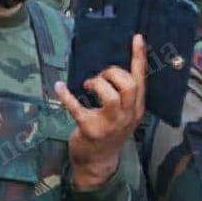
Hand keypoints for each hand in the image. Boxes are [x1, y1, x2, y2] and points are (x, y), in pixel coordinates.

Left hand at [55, 34, 146, 190]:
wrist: (98, 163)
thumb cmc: (110, 132)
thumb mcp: (124, 115)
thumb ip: (125, 96)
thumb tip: (111, 68)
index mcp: (137, 109)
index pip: (141, 80)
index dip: (139, 57)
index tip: (137, 37)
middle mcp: (127, 116)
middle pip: (128, 86)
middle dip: (114, 73)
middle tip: (101, 76)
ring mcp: (109, 125)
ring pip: (111, 97)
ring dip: (97, 84)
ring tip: (88, 85)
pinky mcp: (90, 130)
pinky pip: (78, 109)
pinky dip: (66, 96)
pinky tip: (59, 87)